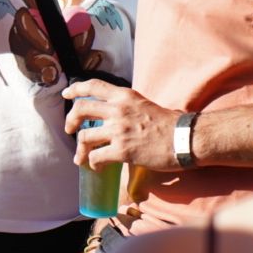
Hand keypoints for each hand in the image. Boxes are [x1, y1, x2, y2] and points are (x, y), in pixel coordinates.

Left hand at [62, 79, 179, 171]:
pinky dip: (92, 163)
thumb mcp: (144, 105)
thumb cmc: (171, 125)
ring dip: (80, 149)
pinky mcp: (122, 150)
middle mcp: (118, 110)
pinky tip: (96, 167)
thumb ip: (127, 107)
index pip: (93, 86)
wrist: (187, 139)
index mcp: (124, 96)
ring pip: (85, 136)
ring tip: (81, 157)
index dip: (75, 89)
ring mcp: (118, 130)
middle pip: (80, 109)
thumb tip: (114, 115)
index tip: (66, 94)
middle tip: (70, 130)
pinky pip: (96, 156)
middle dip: (70, 121)